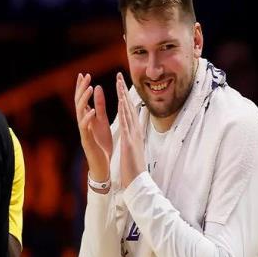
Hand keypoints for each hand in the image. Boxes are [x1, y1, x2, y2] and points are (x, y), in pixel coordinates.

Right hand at [74, 73, 111, 182]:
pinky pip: (85, 128)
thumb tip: (97, 87)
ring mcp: (83, 132)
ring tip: (90, 88)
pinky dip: (88, 119)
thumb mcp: (102, 121)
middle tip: (85, 76)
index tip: (83, 74)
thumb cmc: (102, 144)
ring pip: (79, 113)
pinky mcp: (86, 141)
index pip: (82, 99)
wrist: (102, 166)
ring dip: (84, 100)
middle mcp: (82, 123)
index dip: (81, 87)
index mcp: (87, 118)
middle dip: (81, 89)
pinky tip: (92, 111)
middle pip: (78, 103)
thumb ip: (100, 106)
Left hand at [116, 72, 145, 188]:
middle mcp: (135, 131)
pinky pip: (126, 124)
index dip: (125, 97)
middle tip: (119, 75)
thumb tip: (132, 132)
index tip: (120, 85)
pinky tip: (122, 101)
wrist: (138, 181)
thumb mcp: (132, 148)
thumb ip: (132, 139)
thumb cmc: (134, 167)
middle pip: (130, 106)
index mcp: (134, 132)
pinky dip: (125, 112)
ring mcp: (133, 135)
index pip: (129, 110)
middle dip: (124, 91)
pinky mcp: (130, 141)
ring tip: (119, 82)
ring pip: (128, 111)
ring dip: (123, 96)